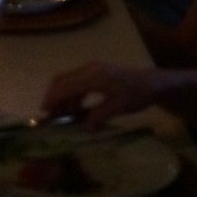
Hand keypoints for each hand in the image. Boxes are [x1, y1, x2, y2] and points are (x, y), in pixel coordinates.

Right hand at [42, 61, 156, 126]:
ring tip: (63, 115)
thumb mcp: (119, 108)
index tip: (44, 111)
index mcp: (94, 76)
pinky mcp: (95, 71)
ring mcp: (92, 69)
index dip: (53, 97)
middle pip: (63, 80)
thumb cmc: (136, 95)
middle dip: (54, 97)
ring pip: (69, 80)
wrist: (151, 82)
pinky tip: (75, 108)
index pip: (66, 85)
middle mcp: (89, 69)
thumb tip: (85, 128)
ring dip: (63, 96)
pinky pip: (77, 81)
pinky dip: (72, 94)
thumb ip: (99, 116)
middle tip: (50, 116)